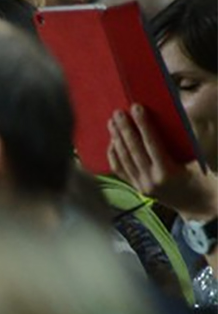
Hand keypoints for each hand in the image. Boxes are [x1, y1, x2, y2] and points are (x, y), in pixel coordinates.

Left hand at [108, 105, 217, 220]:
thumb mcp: (196, 161)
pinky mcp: (136, 188)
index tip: (136, 108)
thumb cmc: (202, 180)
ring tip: (112, 123)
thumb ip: (182, 144)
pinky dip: (114, 155)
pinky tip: (111, 142)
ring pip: (124, 159)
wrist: (198, 205)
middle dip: (124, 129)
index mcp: (167, 172)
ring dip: (116, 139)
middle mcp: (150, 180)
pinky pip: (120, 170)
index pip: (151, 144)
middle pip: (133, 150)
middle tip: (117, 112)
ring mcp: (140, 185)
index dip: (143, 124)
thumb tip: (169, 120)